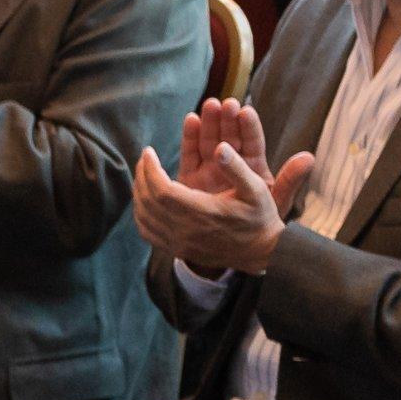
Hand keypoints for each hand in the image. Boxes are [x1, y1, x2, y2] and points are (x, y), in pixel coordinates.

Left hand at [133, 96, 313, 278]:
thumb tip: (220, 147)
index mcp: (203, 213)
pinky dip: (141, 214)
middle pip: (149, 202)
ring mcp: (180, 244)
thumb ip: (237, 168)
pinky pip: (148, 233)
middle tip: (145, 158)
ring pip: (144, 218)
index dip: (150, 169)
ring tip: (143, 174)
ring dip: (138, 193)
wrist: (262, 252)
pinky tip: (144, 199)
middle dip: (142, 176)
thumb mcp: (256, 189)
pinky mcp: (178, 250)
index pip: (162, 191)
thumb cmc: (259, 217)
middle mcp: (187, 231)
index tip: (149, 152)